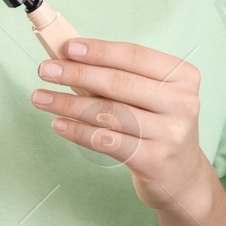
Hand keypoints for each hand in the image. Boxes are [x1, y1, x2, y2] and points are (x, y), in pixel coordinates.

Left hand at [31, 39, 212, 213]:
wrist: (183, 177)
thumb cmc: (159, 126)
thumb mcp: (153, 96)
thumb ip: (121, 76)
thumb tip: (71, 58)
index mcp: (183, 76)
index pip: (135, 56)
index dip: (99, 50)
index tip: (68, 48)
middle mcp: (182, 103)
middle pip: (120, 82)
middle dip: (77, 73)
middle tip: (46, 70)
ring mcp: (171, 133)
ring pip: (108, 112)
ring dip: (68, 103)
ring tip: (41, 97)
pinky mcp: (154, 160)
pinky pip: (106, 141)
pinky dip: (78, 131)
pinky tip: (59, 124)